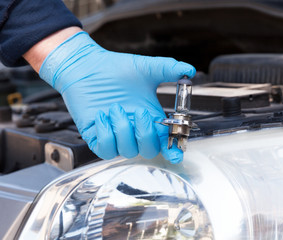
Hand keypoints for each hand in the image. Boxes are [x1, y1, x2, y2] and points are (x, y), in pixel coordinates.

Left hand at [38, 31, 195, 162]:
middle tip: (139, 111)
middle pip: (149, 151)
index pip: (165, 142)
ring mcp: (116, 135)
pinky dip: (105, 134)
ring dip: (123, 129)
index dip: (172, 151)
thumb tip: (189, 70)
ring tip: (114, 107)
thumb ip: (169, 69)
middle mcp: (135, 130)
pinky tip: (101, 115)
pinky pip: (105, 149)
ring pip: (127, 151)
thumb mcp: (146, 68)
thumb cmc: (116, 69)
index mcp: (150, 118)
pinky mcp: (96, 137)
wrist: (87, 66)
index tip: (174, 152)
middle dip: (146, 134)